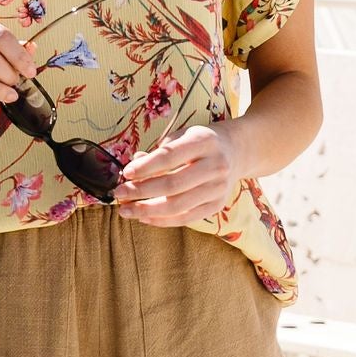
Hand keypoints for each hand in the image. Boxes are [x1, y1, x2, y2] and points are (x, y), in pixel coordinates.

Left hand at [113, 122, 243, 225]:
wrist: (236, 152)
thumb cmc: (200, 143)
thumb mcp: (182, 136)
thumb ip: (158, 152)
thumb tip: (132, 170)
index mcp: (204, 141)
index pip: (170, 156)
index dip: (145, 167)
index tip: (125, 173)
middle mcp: (215, 166)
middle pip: (173, 184)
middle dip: (141, 191)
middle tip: (119, 194)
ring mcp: (218, 188)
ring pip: (177, 205)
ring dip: (147, 210)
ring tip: (125, 210)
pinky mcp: (217, 205)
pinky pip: (185, 218)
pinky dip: (161, 220)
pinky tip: (143, 217)